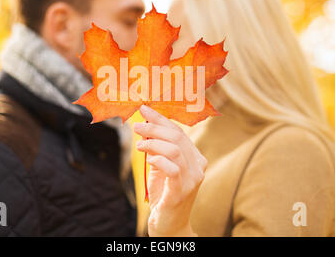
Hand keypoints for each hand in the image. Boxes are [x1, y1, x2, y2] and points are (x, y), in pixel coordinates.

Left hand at [133, 105, 207, 236]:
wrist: (171, 226)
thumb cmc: (165, 195)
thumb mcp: (160, 168)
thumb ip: (156, 149)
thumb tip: (144, 127)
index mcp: (196, 158)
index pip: (179, 131)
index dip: (161, 118)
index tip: (144, 109)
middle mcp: (198, 167)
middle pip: (176, 137)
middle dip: (154, 127)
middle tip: (137, 125)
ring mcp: (192, 180)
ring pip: (174, 150)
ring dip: (153, 142)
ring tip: (139, 145)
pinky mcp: (181, 192)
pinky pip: (172, 169)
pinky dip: (158, 160)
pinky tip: (149, 160)